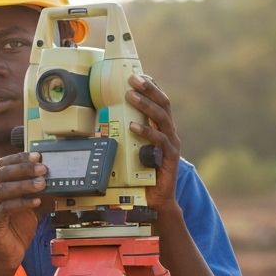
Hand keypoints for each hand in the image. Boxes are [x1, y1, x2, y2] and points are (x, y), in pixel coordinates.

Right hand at [0, 152, 54, 272]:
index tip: (37, 156)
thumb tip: (54, 180)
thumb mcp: (31, 208)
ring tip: (42, 184)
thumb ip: (38, 194)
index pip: (2, 165)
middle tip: (43, 168)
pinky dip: (22, 203)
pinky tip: (36, 201)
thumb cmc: (16, 231)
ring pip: (2, 189)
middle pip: (2, 174)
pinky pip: (6, 208)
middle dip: (24, 168)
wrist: (7, 257)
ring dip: (24, 184)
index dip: (19, 158)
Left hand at [127, 74, 180, 216]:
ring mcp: (171, 145)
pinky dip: (146, 132)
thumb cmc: (143, 175)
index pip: (160, 102)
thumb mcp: (133, 150)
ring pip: (162, 118)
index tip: (140, 74)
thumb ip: (127, 136)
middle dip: (149, 89)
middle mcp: (170, 133)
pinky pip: (159, 141)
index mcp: (162, 129)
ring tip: (131, 95)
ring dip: (145, 105)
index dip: (152, 87)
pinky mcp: (170, 158)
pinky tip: (134, 126)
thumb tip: (104, 123)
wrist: (157, 201)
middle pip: (163, 104)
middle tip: (133, 78)